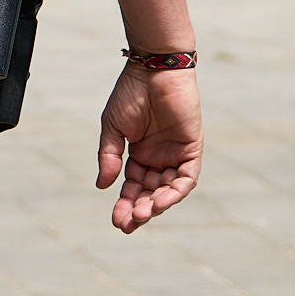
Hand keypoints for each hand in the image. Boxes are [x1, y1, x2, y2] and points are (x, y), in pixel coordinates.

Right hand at [97, 64, 202, 231]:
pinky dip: (174, 192)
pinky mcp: (191, 150)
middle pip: (150, 192)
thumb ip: (109, 156)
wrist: (153, 70)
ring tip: (140, 215)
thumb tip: (103, 186)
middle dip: (138, 210)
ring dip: (155, 204)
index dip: (124, 203)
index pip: (132, 185)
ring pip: (168, 189)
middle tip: (125, 225)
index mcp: (139, 153)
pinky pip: (186, 178)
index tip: (115, 220)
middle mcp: (158, 158)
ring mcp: (175, 155)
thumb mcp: (113, 127)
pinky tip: (159, 201)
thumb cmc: (130, 94)